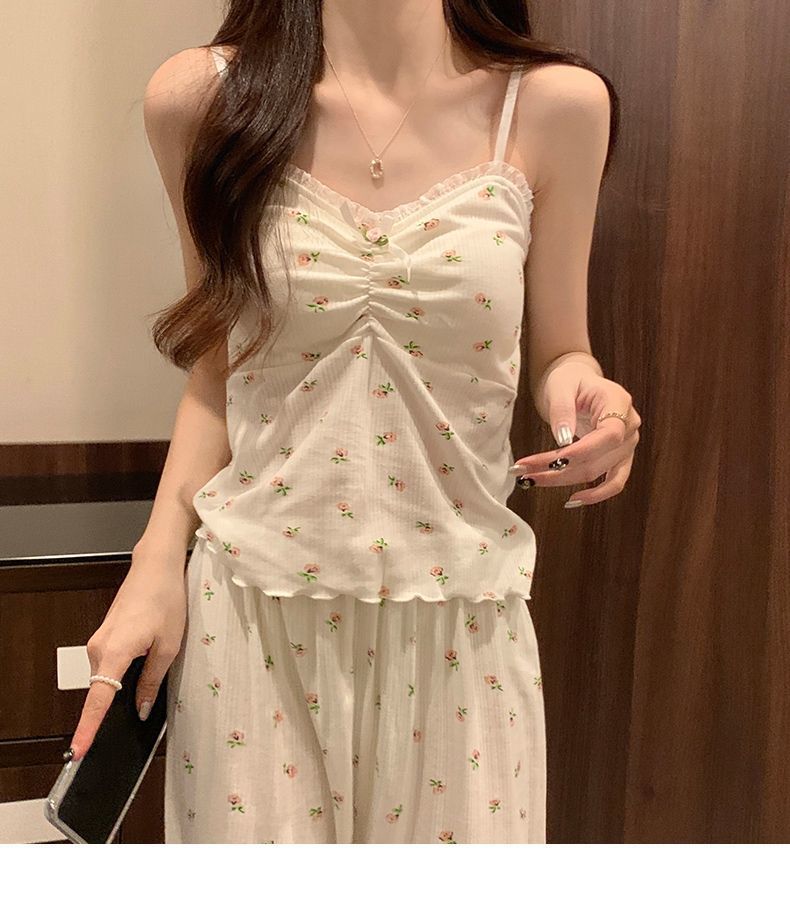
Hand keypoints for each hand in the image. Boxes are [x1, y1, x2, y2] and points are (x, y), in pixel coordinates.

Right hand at [66, 557, 187, 761]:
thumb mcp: (169, 645)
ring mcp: (99, 641)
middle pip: (103, 692)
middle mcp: (98, 649)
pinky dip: (122, 673)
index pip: (97, 700)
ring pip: (108, 678)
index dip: (89, 728)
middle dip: (114, 710)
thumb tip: (142, 709)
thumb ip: (152, 680)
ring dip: (123, 686)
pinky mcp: (105, 637)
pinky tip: (144, 665)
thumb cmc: (166, 600)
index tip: (80, 751)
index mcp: (114, 652)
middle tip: (137, 723)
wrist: (156, 567)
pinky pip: (110, 665)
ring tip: (150, 679)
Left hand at [513, 361, 640, 506]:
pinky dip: (595, 495)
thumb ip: (562, 410)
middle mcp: (630, 426)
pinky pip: (614, 483)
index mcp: (619, 403)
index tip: (553, 460)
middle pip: (598, 458)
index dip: (582, 451)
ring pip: (599, 473)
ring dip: (564, 481)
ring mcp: (628, 445)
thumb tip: (562, 441)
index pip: (609, 434)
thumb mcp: (560, 386)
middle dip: (558, 469)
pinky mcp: (619, 458)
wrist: (577, 382)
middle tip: (522, 471)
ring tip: (532, 480)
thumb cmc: (569, 380)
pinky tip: (571, 500)